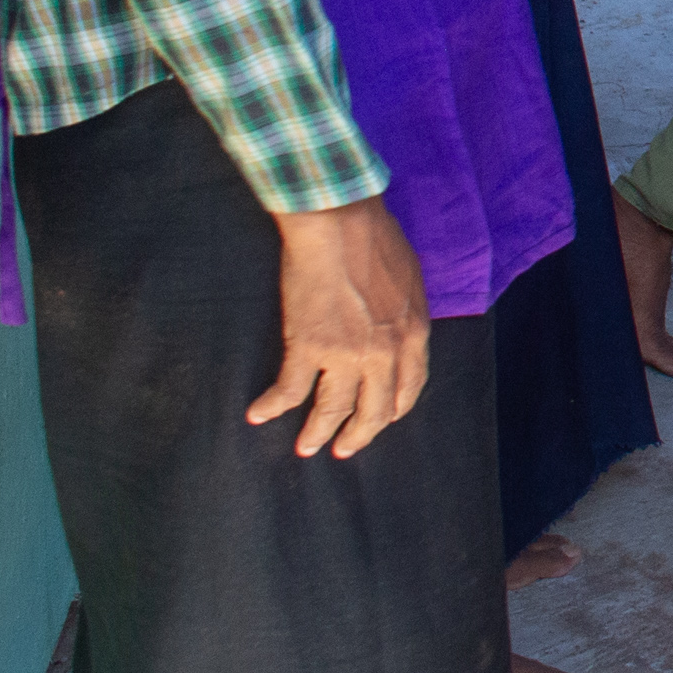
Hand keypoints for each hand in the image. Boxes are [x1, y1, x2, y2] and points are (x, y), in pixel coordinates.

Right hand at [249, 196, 431, 457]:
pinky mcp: (308, 348)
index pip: (409, 388)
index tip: (381, 421)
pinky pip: (289, 390)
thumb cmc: (376, 239)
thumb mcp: (410, 280)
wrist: (340, 223)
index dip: (393, 410)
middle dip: (358, 435)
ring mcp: (346, 354)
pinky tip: (259, 414)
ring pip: (332, 410)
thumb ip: (406, 315)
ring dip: (317, 433)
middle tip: (344, 449)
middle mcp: (385, 353)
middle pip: (374, 411)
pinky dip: (272, 406)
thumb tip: (398, 331)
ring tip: (306, 447)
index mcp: (413, 334)